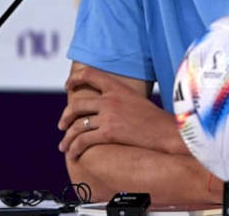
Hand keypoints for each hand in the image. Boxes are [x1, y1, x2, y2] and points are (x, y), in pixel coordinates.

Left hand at [58, 65, 184, 158]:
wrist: (167, 132)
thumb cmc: (154, 119)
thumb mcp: (135, 99)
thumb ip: (118, 98)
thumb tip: (103, 105)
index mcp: (117, 88)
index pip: (90, 75)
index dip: (75, 79)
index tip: (68, 86)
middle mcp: (110, 99)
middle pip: (77, 105)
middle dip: (65, 117)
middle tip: (61, 126)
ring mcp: (109, 115)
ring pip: (77, 126)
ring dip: (67, 138)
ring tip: (64, 146)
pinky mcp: (109, 132)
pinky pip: (84, 140)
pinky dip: (74, 148)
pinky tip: (73, 154)